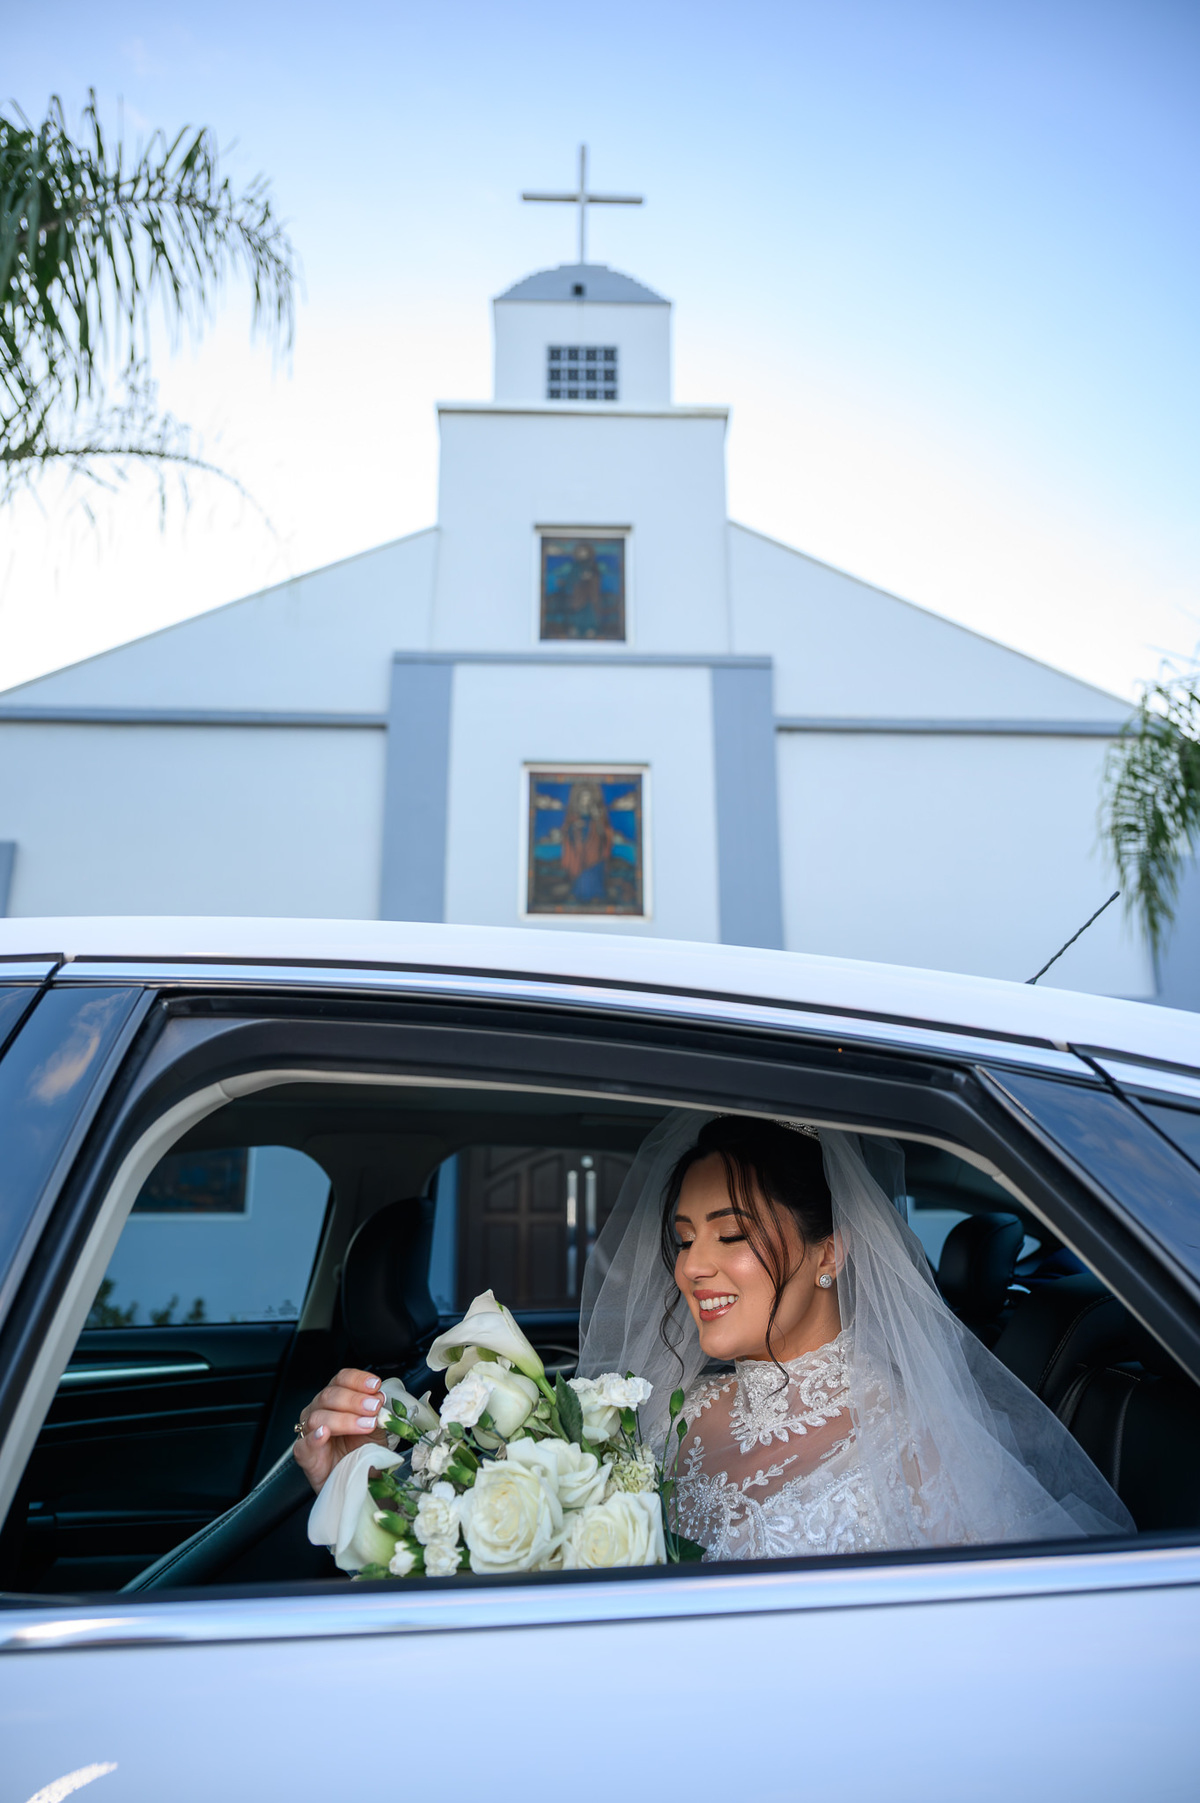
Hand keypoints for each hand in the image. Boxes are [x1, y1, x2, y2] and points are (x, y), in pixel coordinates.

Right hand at [293, 1368, 386, 1493]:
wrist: (357, 1479)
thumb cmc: (363, 1450)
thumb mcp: (377, 1427)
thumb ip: (377, 1412)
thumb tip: (380, 1396)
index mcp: (337, 1399)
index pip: (342, 1379)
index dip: (358, 1379)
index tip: (375, 1385)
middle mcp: (320, 1409)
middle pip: (330, 1395)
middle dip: (355, 1399)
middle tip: (374, 1406)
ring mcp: (309, 1431)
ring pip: (319, 1416)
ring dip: (344, 1419)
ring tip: (365, 1424)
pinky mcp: (304, 1454)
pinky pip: (303, 1444)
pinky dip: (314, 1437)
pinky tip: (325, 1433)